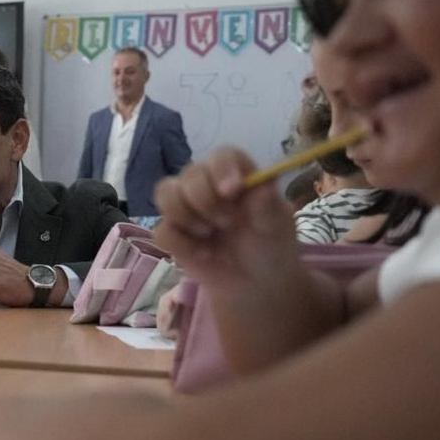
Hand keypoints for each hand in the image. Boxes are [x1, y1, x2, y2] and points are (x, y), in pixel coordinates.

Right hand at [153, 148, 296, 295]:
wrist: (255, 283)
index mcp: (237, 175)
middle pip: (190, 173)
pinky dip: (181, 245)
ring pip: (165, 193)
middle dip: (205, 199)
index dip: (222, 168)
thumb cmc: (269, 246)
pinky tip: (203, 254)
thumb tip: (262, 188)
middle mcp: (208, 185)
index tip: (232, 190)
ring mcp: (186, 208)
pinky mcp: (172, 233)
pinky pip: (161, 230)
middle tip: (228, 222)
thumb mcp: (277, 228)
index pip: (222, 156)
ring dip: (186, 216)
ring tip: (209, 234)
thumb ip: (268, 208)